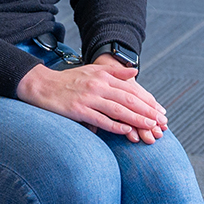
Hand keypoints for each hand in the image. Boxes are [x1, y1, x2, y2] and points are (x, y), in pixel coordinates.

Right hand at [17, 56, 168, 141]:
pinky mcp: (78, 110)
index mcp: (103, 76)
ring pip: (118, 109)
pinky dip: (115, 126)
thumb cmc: (68, 80)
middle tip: (161, 121)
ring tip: (150, 127)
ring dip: (136, 119)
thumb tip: (135, 72)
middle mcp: (98, 86)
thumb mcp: (92, 71)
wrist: (42, 85)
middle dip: (147, 111)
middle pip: (128, 99)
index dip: (148, 100)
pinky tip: (127, 131)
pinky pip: (101, 119)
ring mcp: (88, 98)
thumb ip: (115, 73)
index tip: (160, 110)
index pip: (131, 89)